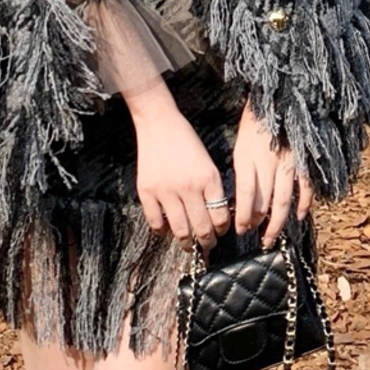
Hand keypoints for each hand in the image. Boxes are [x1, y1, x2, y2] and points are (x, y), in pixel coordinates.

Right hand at [123, 76, 230, 251]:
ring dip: (187, 243)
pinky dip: (162, 230)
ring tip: (189, 245)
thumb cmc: (186, 140)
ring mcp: (166, 191)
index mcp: (208, 178)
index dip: (222, 229)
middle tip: (208, 246)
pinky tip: (166, 230)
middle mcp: (189, 187)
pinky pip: (156, 222)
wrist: (159, 123)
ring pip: (180, 230)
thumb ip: (212, 187)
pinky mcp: (147, 191)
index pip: (220, 216)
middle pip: (202, 228)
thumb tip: (215, 214)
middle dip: (208, 242)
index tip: (220, 232)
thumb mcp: (208, 162)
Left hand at [233, 98, 312, 248]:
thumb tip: (242, 194)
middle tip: (254, 238)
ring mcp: (288, 162)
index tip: (239, 229)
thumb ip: (242, 166)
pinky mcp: (304, 159)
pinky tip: (300, 216)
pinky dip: (304, 203)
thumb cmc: (256, 117)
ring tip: (271, 238)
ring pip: (282, 200)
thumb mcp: (240, 140)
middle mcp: (267, 162)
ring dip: (277, 222)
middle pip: (262, 201)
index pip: (245, 194)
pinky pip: (305, 187)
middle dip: (257, 223)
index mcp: (247, 155)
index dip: (242, 215)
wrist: (280, 94)